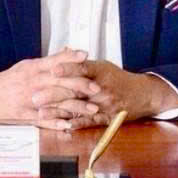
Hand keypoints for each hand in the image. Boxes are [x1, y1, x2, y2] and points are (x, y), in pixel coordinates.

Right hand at [0, 48, 101, 129]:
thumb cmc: (12, 79)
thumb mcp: (28, 65)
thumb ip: (49, 60)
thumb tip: (69, 50)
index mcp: (33, 69)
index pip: (54, 61)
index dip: (70, 58)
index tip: (85, 55)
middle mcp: (33, 83)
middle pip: (59, 82)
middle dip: (79, 85)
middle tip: (97, 88)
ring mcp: (30, 100)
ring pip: (56, 103)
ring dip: (75, 107)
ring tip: (92, 109)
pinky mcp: (26, 115)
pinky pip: (44, 120)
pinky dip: (57, 123)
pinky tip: (70, 125)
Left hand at [49, 60, 177, 129]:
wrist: (143, 95)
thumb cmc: (119, 79)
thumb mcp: (103, 66)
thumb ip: (82, 62)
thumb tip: (63, 51)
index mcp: (100, 71)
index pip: (81, 67)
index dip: (66, 68)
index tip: (51, 69)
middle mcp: (102, 87)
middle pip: (75, 90)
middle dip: (53, 94)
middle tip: (34, 97)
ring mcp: (105, 103)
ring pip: (79, 107)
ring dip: (59, 112)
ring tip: (41, 114)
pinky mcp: (107, 117)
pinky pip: (90, 122)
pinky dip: (76, 124)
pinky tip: (62, 126)